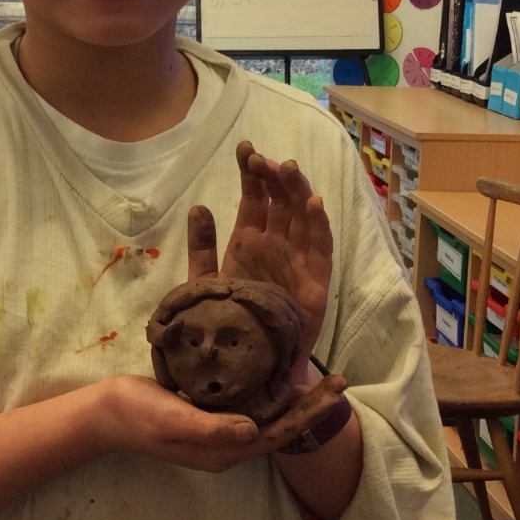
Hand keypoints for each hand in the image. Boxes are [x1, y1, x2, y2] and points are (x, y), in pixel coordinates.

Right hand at [93, 373, 348, 470]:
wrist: (104, 412)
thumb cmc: (136, 415)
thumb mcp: (172, 420)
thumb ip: (212, 428)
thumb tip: (256, 430)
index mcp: (223, 451)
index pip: (277, 435)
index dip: (308, 414)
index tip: (334, 391)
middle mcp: (226, 445)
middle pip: (278, 427)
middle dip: (309, 406)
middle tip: (339, 380)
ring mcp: (217, 431)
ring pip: (266, 416)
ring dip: (293, 399)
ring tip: (318, 377)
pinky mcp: (208, 415)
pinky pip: (248, 405)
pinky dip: (268, 390)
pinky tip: (276, 372)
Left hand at [186, 140, 333, 376]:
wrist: (250, 369)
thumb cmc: (230, 323)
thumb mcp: (206, 282)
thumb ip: (202, 246)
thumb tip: (198, 206)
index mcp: (251, 242)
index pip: (255, 199)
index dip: (251, 175)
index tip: (245, 149)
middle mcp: (278, 245)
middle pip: (281, 201)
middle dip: (274, 177)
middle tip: (263, 160)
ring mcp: (299, 261)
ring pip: (303, 217)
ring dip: (298, 192)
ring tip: (288, 169)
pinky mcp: (317, 283)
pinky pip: (321, 249)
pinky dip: (320, 227)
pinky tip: (315, 204)